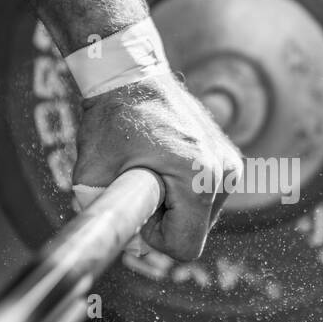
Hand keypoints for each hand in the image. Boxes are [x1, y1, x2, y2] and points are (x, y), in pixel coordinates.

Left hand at [72, 71, 243, 260]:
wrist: (133, 75)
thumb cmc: (111, 120)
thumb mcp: (91, 172)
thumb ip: (105, 214)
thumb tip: (123, 244)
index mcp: (198, 177)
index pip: (186, 246)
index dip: (154, 239)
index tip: (139, 207)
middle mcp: (223, 171)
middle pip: (195, 233)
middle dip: (165, 221)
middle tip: (141, 184)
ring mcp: (231, 164)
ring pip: (202, 218)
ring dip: (175, 207)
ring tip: (154, 169)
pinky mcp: (230, 160)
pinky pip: (206, 199)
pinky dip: (184, 193)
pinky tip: (167, 164)